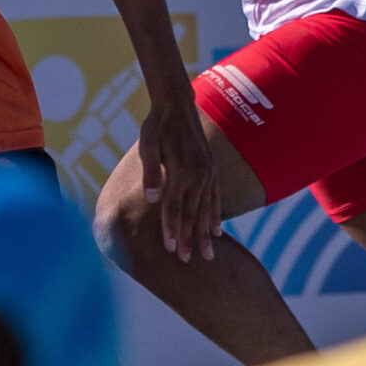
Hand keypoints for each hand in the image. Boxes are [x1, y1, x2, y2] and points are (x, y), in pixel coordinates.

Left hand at [137, 93, 220, 262]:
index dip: (172, 228)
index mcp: (181, 169)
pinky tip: (218, 232)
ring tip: (208, 254)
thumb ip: (150, 172)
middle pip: (192, 212)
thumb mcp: (147, 144)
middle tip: (188, 260)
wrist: (177, 104)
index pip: (174, 206)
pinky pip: (216, 198)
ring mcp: (208, 172)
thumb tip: (151, 198)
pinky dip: (216, 216)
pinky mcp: (212, 170)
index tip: (171, 249)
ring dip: (206, 233)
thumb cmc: (157, 126)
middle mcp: (198, 173)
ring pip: (207, 209)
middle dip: (190, 238)